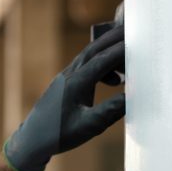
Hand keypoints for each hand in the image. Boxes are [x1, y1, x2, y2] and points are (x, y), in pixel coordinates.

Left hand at [3, 23, 124, 170]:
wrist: (31, 141)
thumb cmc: (57, 135)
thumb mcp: (88, 127)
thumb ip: (110, 111)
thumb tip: (132, 97)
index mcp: (75, 83)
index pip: (102, 60)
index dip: (121, 50)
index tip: (140, 41)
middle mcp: (69, 76)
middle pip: (94, 50)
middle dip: (114, 39)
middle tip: (134, 30)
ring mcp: (65, 78)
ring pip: (89, 57)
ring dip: (109, 53)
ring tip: (129, 59)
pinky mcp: (65, 85)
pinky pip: (86, 68)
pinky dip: (102, 67)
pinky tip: (114, 81)